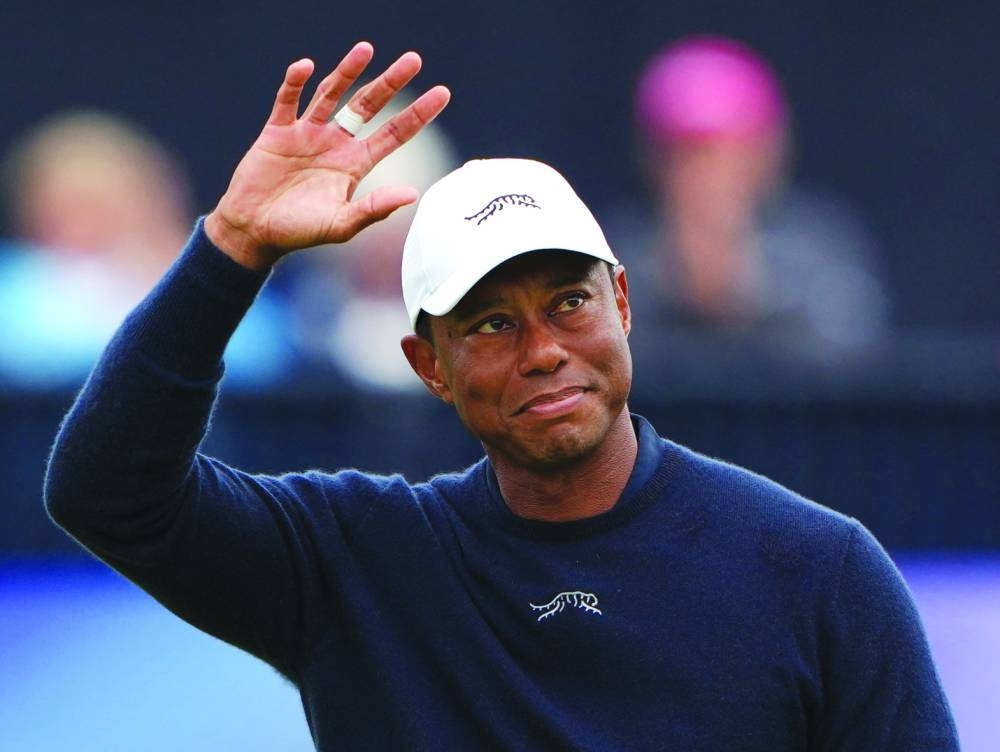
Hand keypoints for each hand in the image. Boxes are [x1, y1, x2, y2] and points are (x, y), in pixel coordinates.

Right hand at [205, 42, 450, 269]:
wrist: (255, 230)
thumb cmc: (300, 231)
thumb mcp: (342, 224)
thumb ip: (375, 209)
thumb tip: (413, 194)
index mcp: (355, 163)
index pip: (394, 133)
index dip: (418, 114)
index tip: (442, 93)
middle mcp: (335, 143)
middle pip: (368, 105)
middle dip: (390, 82)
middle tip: (414, 59)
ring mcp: (307, 133)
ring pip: (330, 94)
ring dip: (347, 71)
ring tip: (366, 49)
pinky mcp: (277, 131)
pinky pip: (288, 100)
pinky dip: (295, 83)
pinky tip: (305, 66)